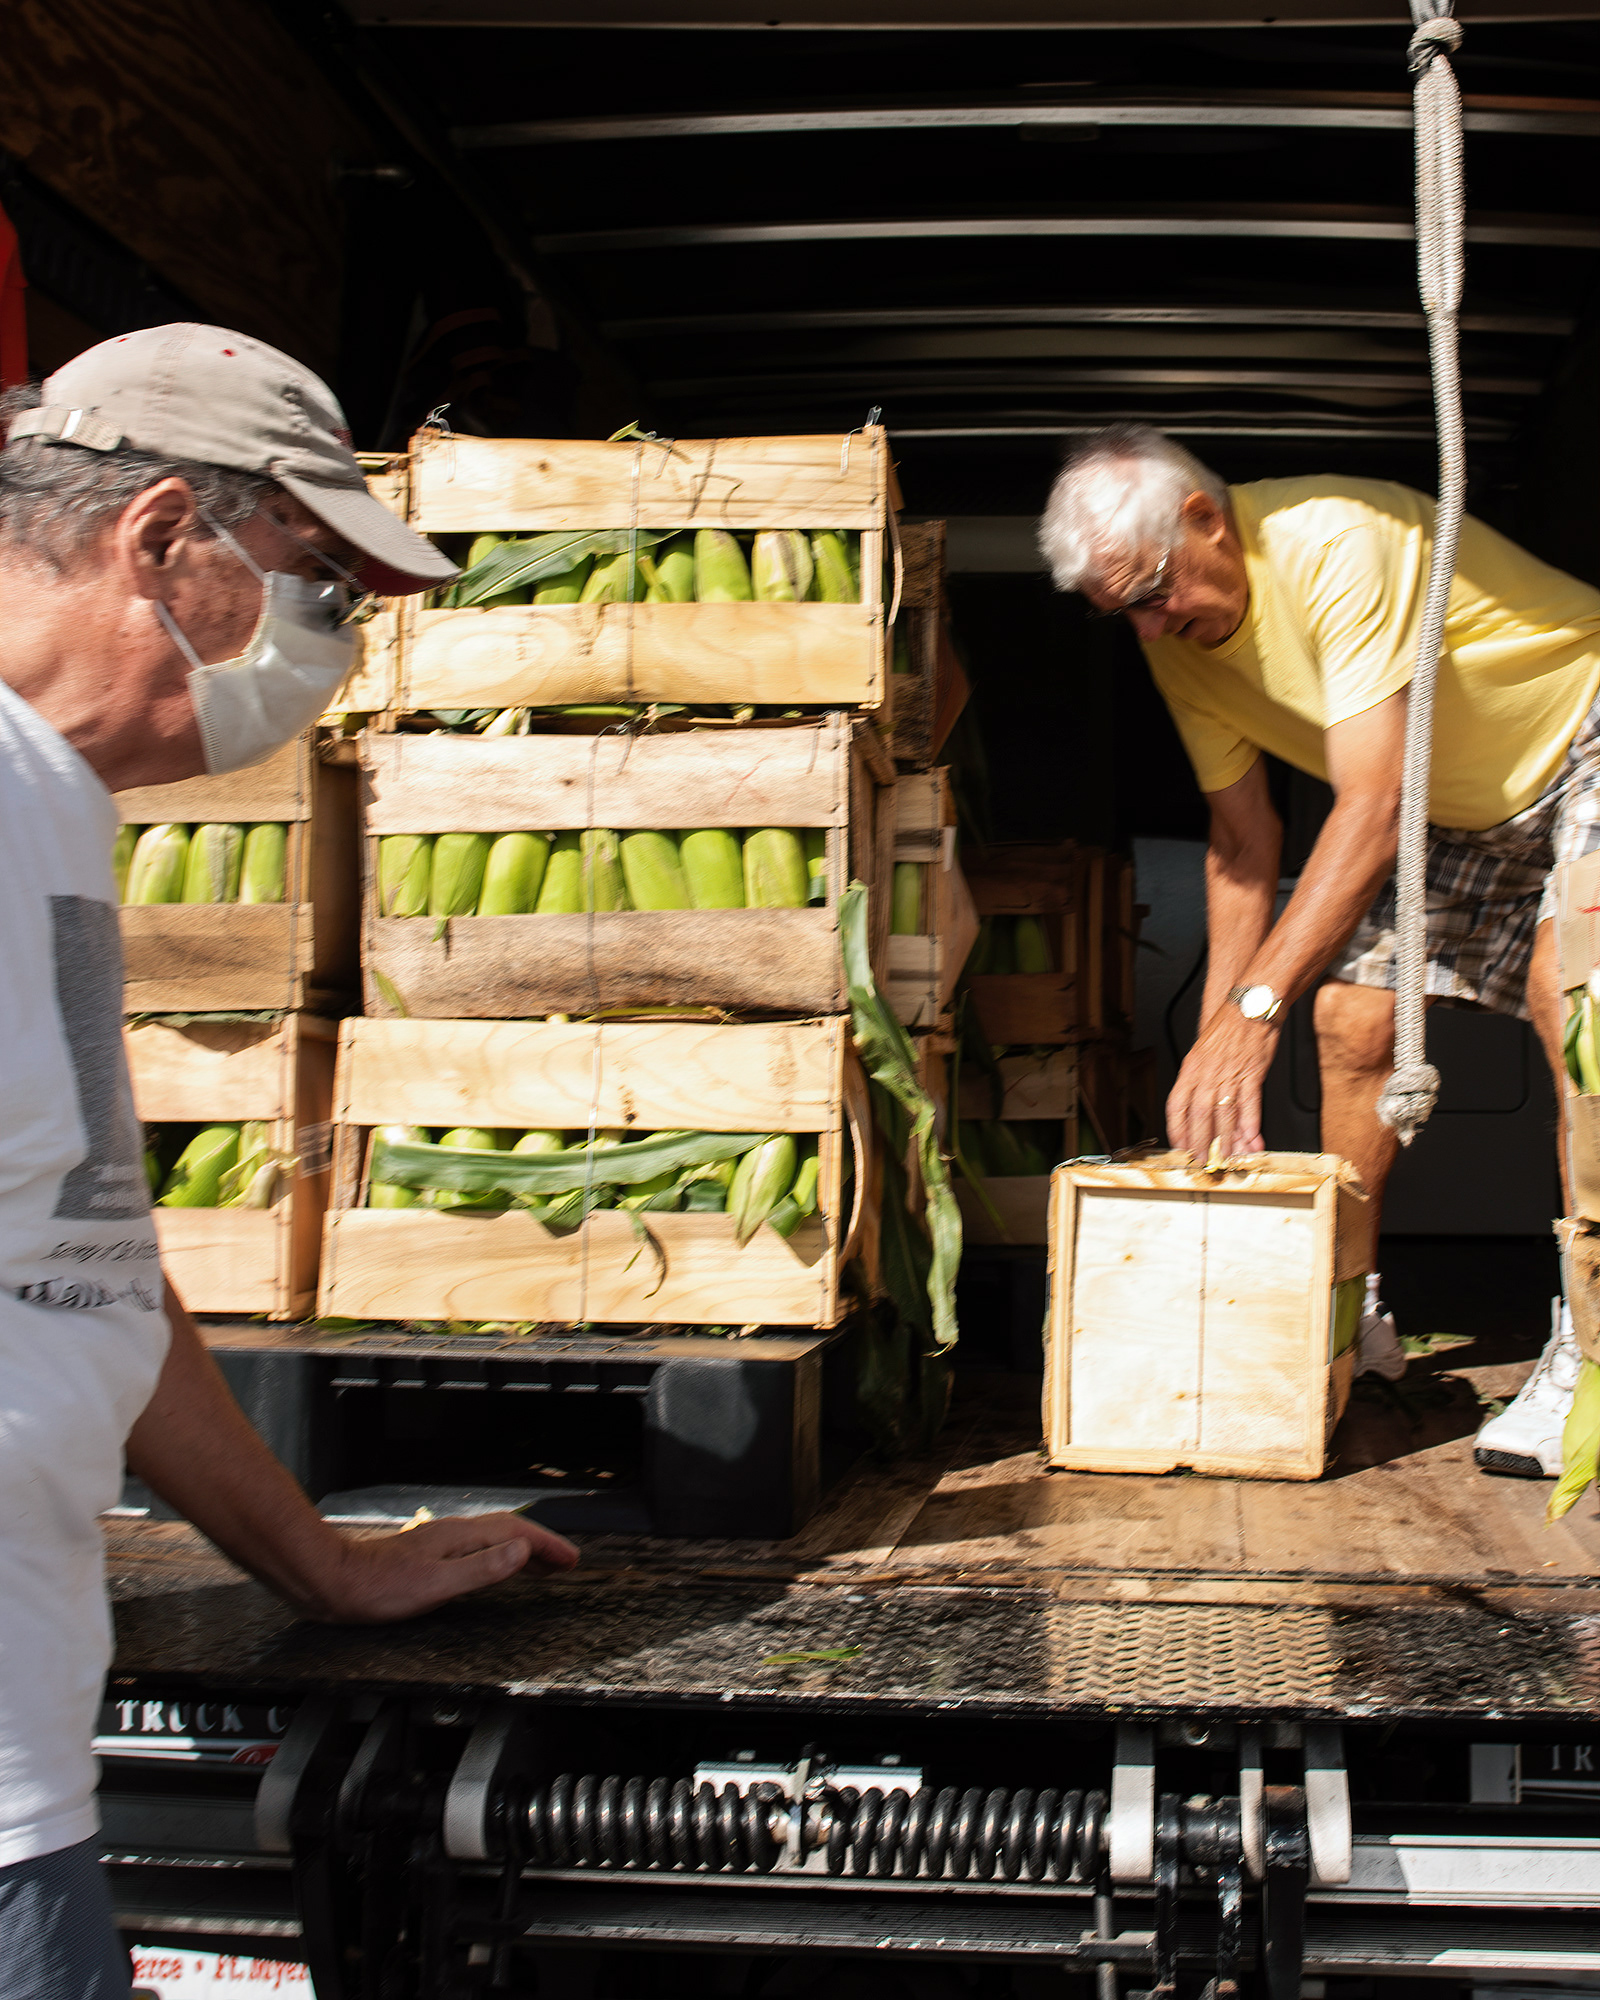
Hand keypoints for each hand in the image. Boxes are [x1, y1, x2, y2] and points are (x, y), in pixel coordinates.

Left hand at [300, 1512, 578, 1624]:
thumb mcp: (435, 1584)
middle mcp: (450, 1535)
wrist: (330, 1582)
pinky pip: (475, 1552)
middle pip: (506, 1533)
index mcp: (458, 1538)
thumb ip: (481, 1568)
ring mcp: (436, 1546)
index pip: (515, 1533)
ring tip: (540, 1567)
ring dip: (520, 1552)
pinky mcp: (424, 1559)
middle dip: (540, 1546)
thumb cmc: (376, 1588)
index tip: (571, 1559)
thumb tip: (521, 1551)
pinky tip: (490, 1571)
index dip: (546, 1544)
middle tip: (565, 1563)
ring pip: (490, 1542)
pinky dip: (496, 1559)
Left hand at [1166, 1006, 1276, 1158]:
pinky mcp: (1252, 1073)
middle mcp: (1206, 1074)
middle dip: (1201, 1143)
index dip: (1177, 1130)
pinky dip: (1251, 1123)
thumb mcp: (1201, 1053)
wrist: (1249, 1007)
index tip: (1181, 1147)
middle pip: (1199, 1116)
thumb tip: (1198, 1110)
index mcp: (1190, 1069)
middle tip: (1205, 1162)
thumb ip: (1199, 1081)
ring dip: (1227, 1140)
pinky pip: (1250, 1103)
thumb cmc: (1226, 1030)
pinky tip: (1252, 1139)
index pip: (1176, 1106)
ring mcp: (1229, 1074)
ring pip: (1224, 1114)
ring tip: (1229, 1159)